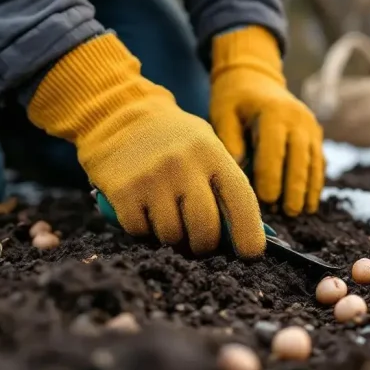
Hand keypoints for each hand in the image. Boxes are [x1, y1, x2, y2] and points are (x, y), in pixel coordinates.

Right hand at [27, 34, 265, 256]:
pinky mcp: (123, 191)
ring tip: (168, 218)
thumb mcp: (207, 150)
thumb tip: (247, 237)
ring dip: (172, 238)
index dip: (249, 234)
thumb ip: (225, 188)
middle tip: (199, 243)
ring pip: (172, 236)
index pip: (241, 201)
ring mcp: (152, 178)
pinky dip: (144, 231)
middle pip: (205, 229)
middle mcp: (184, 165)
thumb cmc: (174, 142)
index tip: (251, 254)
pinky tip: (144, 210)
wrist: (119, 115)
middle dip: (204, 245)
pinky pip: (141, 232)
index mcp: (213, 154)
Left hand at [211, 27, 324, 215]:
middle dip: (294, 189)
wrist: (255, 77)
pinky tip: (309, 202)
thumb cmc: (234, 99)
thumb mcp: (223, 114)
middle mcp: (298, 119)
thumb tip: (238, 172)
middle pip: (299, 159)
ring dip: (308, 189)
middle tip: (287, 214)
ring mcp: (311, 126)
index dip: (271, 178)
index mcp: (273, 113)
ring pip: (314, 163)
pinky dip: (315, 182)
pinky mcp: (316, 134)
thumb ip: (229, 142)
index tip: (266, 202)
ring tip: (301, 212)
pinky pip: (319, 161)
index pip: (274, 150)